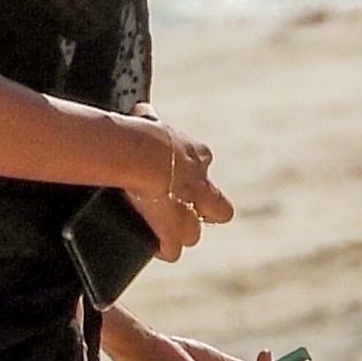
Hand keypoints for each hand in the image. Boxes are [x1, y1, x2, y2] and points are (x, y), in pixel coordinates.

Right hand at [122, 101, 232, 263]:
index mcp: (196, 155)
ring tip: (163, 234)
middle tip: (183, 213)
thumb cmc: (142, 134)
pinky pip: (173, 250)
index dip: (190, 174)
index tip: (175, 176)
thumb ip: (149, 118)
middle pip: (220, 210)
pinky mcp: (174, 232)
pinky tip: (154, 248)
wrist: (142, 155)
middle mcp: (200, 185)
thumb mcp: (149, 119)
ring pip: (194, 233)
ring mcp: (188, 212)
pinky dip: (164, 250)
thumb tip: (141, 110)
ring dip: (182, 234)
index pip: (202, 164)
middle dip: (206, 213)